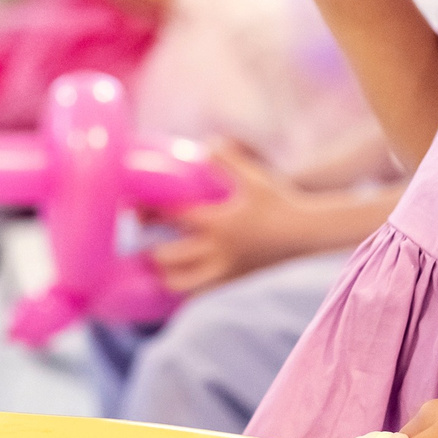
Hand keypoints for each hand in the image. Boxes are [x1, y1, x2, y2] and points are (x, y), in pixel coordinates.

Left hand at [150, 142, 319, 294]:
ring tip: (154, 267)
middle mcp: (218, 249)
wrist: (307, 232)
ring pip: (181, 283)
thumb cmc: (281, 201)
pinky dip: (184, 289)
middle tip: (138, 242)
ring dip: (163, 276)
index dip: (147, 211)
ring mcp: (225, 269)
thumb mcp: (254, 177)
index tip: (131, 208)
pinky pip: (200, 292)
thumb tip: (204, 145)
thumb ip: (227, 160)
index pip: (172, 217)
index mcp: (219, 222)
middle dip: (148, 250)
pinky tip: (176, 281)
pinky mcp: (233, 280)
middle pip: (169, 256)